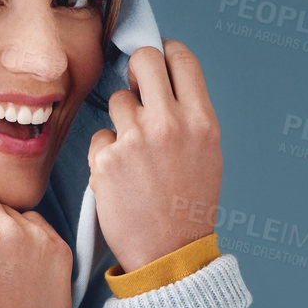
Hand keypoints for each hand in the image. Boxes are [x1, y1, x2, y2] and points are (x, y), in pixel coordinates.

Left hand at [87, 38, 222, 273]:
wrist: (170, 254)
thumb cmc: (189, 206)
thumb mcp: (208, 153)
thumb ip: (189, 115)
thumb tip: (165, 80)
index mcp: (201, 121)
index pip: (181, 58)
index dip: (167, 52)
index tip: (161, 60)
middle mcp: (170, 125)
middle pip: (144, 59)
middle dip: (138, 69)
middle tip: (138, 88)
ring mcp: (135, 141)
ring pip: (118, 99)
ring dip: (123, 119)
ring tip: (135, 153)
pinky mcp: (105, 161)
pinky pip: (100, 137)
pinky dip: (106, 154)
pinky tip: (121, 177)